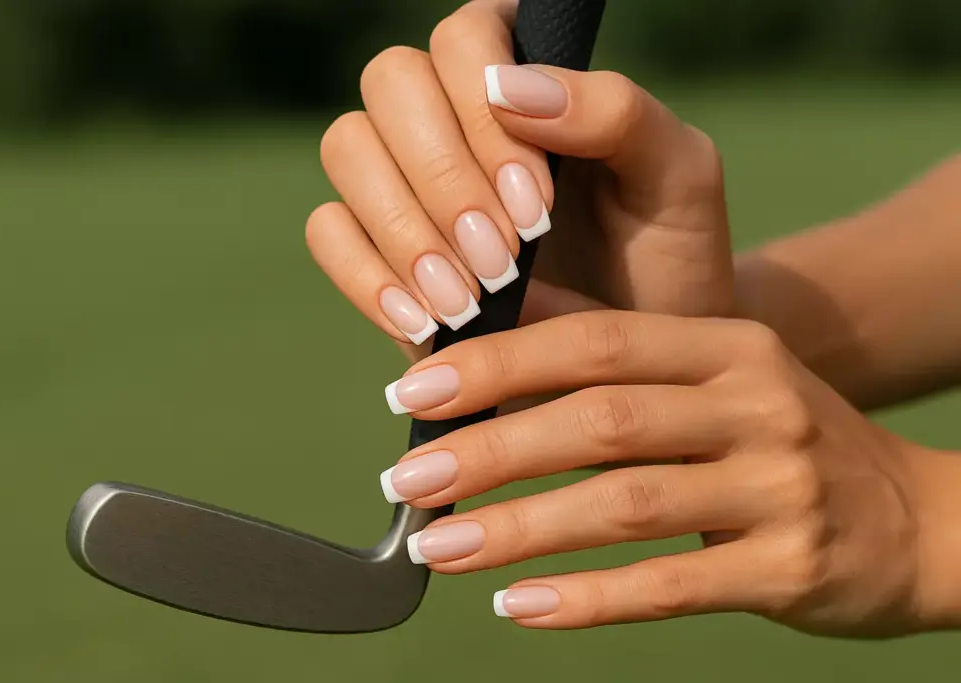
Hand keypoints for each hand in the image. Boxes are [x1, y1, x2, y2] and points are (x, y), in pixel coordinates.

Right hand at [306, 0, 733, 365]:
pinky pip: (328, 232)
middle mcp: (454, 115)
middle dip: (441, 177)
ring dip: (402, 227)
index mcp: (524, 76)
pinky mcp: (379, 250)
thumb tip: (506, 87)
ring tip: (466, 303)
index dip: (483, 118)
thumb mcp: (675, 176)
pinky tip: (425, 323)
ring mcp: (408, 181)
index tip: (534, 206)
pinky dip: (365, 276)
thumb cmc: (668, 253)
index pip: (464, 38)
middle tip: (502, 262)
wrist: (644, 361)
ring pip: (348, 148)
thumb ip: (615, 112)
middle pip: (391, 83)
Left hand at [377, 310, 959, 636]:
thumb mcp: (713, 374)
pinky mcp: (791, 566)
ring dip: (521, 529)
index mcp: (725, 345)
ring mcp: (779, 486)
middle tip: (406, 479)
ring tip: (439, 548)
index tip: (413, 394)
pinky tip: (519, 605)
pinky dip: (588, 598)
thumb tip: (486, 329)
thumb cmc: (776, 439)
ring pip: (627, 504)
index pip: (595, 341)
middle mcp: (755, 404)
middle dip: (491, 451)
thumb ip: (613, 351)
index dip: (497, 364)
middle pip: (601, 420)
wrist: (915, 519)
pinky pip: (672, 585)